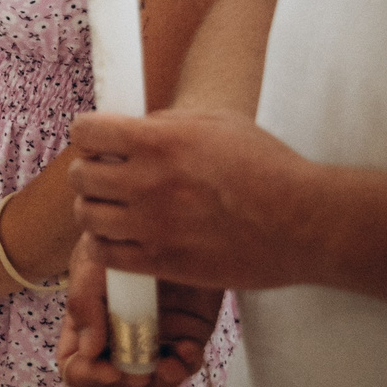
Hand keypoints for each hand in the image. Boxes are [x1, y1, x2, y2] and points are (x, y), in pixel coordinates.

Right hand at [54, 233, 221, 386]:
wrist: (171, 215)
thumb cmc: (120, 232)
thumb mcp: (93, 261)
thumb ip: (83, 301)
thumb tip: (88, 351)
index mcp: (87, 322)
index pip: (74, 363)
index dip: (85, 375)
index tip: (106, 367)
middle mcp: (117, 336)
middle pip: (110, 385)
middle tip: (136, 371)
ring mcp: (154, 338)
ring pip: (150, 384)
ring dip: (157, 383)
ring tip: (169, 364)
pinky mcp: (187, 335)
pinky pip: (185, 366)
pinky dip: (186, 366)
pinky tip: (188, 349)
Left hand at [69, 111, 314, 290]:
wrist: (307, 223)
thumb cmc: (269, 167)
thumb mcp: (216, 123)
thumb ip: (165, 122)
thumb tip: (127, 127)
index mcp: (160, 141)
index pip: (85, 131)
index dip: (88, 134)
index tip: (99, 141)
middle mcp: (149, 182)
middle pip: (79, 176)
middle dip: (90, 172)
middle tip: (109, 176)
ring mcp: (154, 226)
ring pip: (86, 216)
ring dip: (96, 209)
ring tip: (116, 208)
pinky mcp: (164, 264)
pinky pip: (105, 256)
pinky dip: (105, 246)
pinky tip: (123, 238)